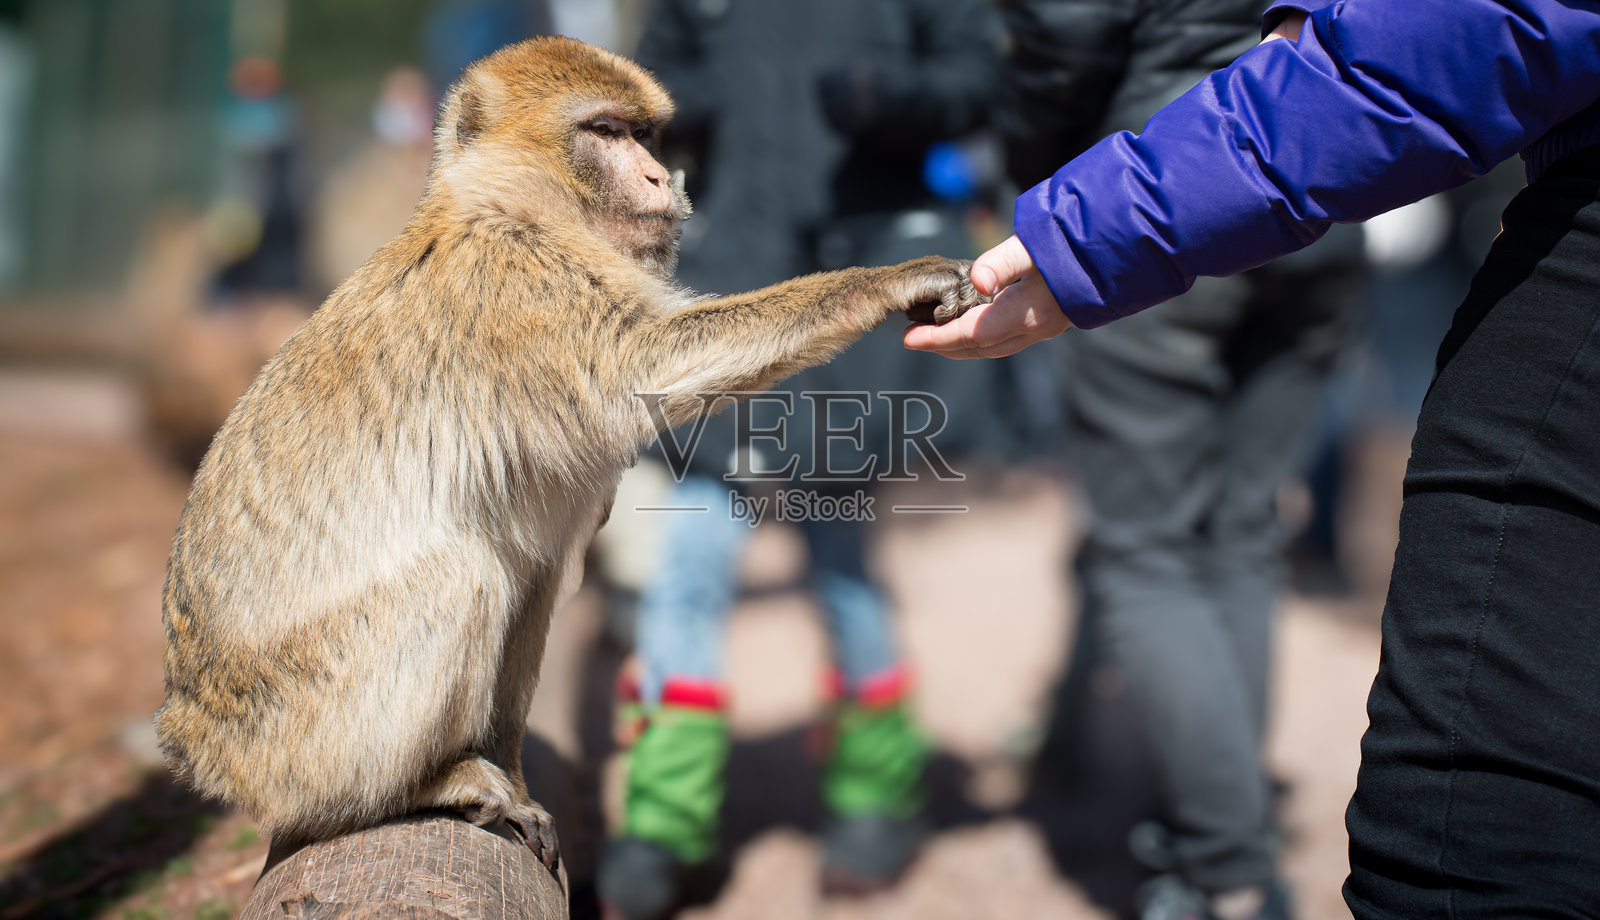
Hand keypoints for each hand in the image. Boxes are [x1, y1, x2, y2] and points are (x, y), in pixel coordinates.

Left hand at [902, 235, 1072, 357]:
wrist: (1124, 247)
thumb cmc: (1078, 240)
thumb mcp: (1037, 242)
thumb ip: (1004, 260)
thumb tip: (976, 279)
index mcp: (1029, 311)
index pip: (974, 334)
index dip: (939, 338)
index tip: (910, 338)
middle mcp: (1037, 327)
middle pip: (981, 348)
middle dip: (945, 346)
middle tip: (913, 339)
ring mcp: (1047, 328)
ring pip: (995, 347)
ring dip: (963, 346)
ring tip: (934, 337)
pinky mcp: (1052, 321)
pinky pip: (1008, 340)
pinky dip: (982, 339)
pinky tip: (971, 328)